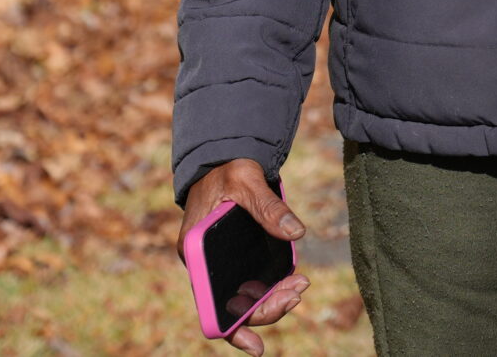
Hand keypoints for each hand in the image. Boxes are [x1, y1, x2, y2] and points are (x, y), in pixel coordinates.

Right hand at [178, 158, 308, 352]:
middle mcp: (204, 266)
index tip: (258, 346)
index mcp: (195, 251)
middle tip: (298, 292)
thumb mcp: (247, 182)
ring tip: (300, 285)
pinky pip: (252, 284)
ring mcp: (219, 265)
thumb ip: (269, 207)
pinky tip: (293, 281)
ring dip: (273, 299)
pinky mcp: (234, 259)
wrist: (224, 158)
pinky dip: (272, 287)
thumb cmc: (229, 170)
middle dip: (267, 308)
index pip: (209, 305)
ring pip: (246, 298)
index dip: (232, 329)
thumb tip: (297, 232)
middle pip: (233, 306)